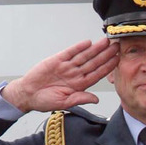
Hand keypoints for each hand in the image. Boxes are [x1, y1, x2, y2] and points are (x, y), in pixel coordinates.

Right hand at [1, 39, 119, 112]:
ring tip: (105, 42)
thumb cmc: (45, 100)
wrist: (27, 94)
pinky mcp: (57, 60)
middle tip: (117, 46)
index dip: (108, 66)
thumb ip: (80, 99)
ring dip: (95, 49)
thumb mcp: (64, 102)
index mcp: (80, 84)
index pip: (97, 73)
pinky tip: (87, 43)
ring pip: (84, 56)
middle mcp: (76, 73)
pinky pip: (70, 53)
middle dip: (106, 54)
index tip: (118, 60)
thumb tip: (96, 100)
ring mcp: (67, 66)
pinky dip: (78, 48)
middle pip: (94, 62)